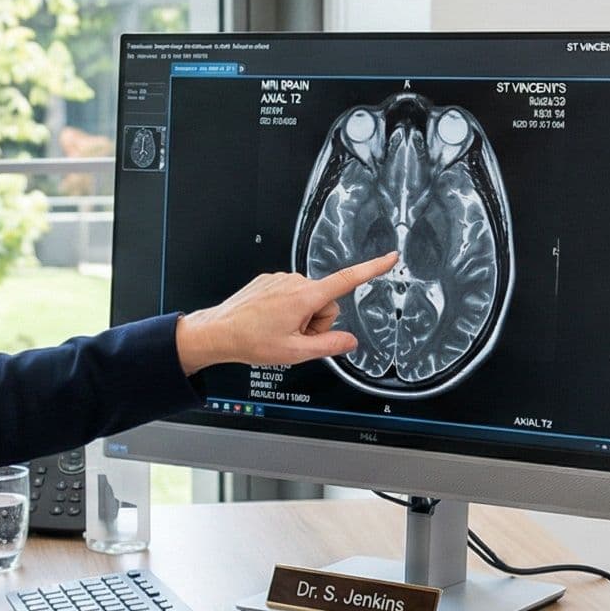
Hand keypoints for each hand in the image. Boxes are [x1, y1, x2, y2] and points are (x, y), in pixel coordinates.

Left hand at [173, 252, 399, 373]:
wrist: (218, 332)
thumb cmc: (251, 342)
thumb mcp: (296, 352)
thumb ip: (329, 347)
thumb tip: (350, 341)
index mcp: (305, 297)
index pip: (348, 280)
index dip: (372, 269)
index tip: (390, 257)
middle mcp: (294, 282)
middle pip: (326, 302)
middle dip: (318, 321)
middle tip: (295, 336)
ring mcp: (280, 279)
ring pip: (308, 300)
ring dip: (301, 317)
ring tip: (278, 330)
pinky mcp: (269, 281)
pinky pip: (291, 295)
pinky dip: (286, 309)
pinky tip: (269, 321)